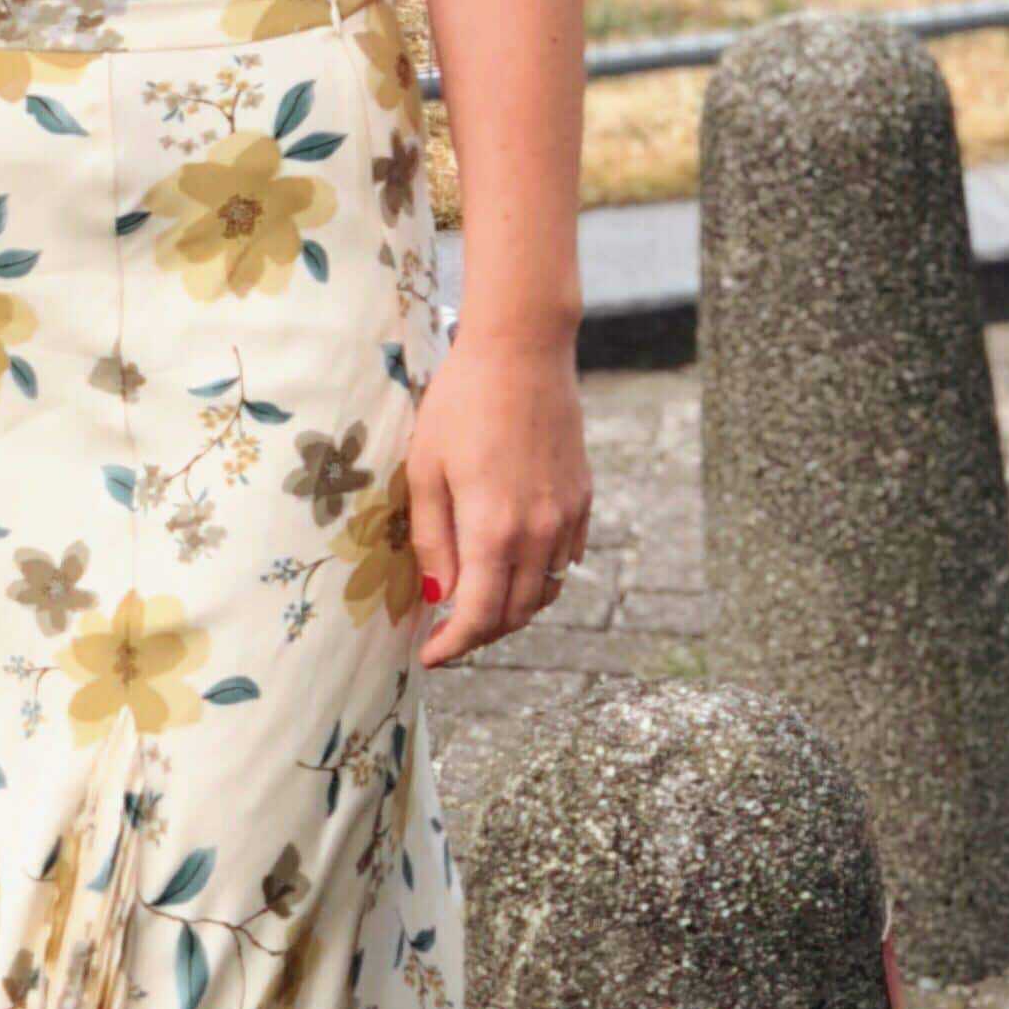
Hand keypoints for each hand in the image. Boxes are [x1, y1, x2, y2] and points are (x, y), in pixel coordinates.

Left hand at [407, 331, 589, 668]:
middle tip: (448, 633)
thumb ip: (433, 539)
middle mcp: (540, 532)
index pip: (481, 615)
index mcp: (495, 530)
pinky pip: (565, 560)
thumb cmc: (461, 404)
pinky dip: (540, 577)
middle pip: (517, 613)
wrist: (522, 353)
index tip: (432, 655)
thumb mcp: (427, 470)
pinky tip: (513, 566)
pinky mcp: (582, 497)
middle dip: (481, 634)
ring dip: (513, 610)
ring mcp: (567, 516)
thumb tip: (438, 594)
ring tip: (478, 604)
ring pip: (546, 591)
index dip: (455, 644)